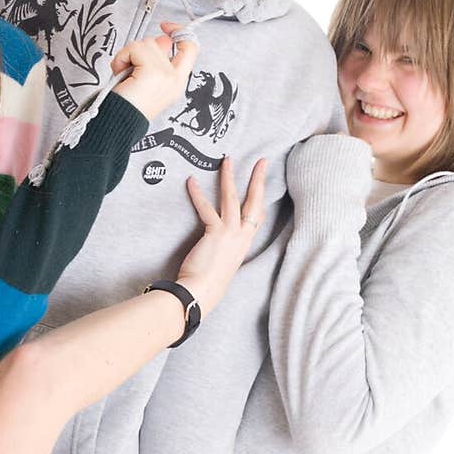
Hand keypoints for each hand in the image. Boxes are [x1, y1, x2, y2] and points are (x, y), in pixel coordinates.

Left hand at [111, 21, 196, 121]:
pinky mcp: (153, 72)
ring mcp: (166, 75)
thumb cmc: (126, 106)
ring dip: (128, 55)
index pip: (191, 47)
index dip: (181, 32)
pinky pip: (134, 48)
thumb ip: (155, 58)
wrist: (118, 123)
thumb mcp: (145, 79)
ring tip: (124, 74)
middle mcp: (175, 79)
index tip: (167, 26)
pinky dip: (122, 57)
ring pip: (146, 43)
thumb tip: (161, 38)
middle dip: (140, 50)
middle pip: (160, 42)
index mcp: (177, 82)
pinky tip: (120, 72)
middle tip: (130, 69)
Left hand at [175, 157, 266, 315]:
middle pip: (255, 202)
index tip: (262, 182)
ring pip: (233, 199)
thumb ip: (223, 247)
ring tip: (227, 160)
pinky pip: (207, 208)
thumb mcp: (223, 261)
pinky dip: (198, 193)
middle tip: (261, 161)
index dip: (261, 197)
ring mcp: (231, 234)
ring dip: (229, 177)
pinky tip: (191, 181)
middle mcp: (242, 236)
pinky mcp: (216, 233)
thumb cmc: (208, 282)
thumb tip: (216, 241)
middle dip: (258, 179)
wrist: (201, 293)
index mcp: (245, 243)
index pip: (258, 215)